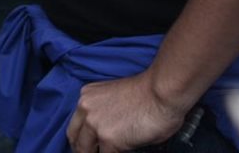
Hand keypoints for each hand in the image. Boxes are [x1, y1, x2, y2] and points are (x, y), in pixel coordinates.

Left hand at [67, 70, 188, 152]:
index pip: (75, 124)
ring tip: (109, 152)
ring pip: (85, 150)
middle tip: (95, 152)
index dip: (82, 138)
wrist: (162, 92)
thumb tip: (106, 137)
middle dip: (84, 149)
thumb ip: (103, 115)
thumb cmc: (149, 93)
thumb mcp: (114, 99)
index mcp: (87, 96)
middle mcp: (86, 109)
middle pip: (75, 138)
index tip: (90, 145)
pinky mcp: (109, 140)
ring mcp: (95, 125)